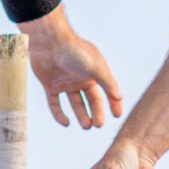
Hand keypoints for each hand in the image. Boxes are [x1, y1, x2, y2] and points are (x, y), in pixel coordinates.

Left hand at [24, 10, 123, 129]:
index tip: (117, 115)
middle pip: (92, 99)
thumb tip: (120, 97)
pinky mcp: (50, 85)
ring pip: (75, 103)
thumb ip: (108, 82)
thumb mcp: (95, 67)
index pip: (107, 90)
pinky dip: (59, 114)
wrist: (48, 42)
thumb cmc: (74, 51)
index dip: (113, 103)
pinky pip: (55, 103)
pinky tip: (65, 123)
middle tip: (98, 125)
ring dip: (81, 115)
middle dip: (96, 113)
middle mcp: (80, 78)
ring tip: (86, 126)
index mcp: (94, 72)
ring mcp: (65, 82)